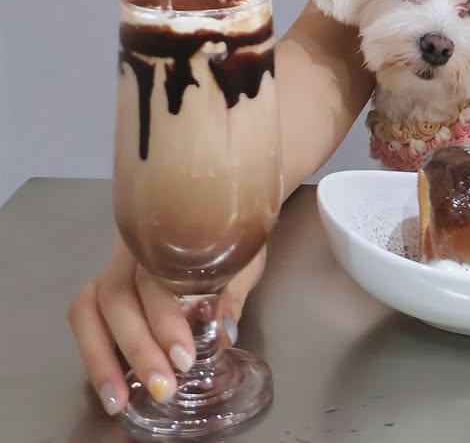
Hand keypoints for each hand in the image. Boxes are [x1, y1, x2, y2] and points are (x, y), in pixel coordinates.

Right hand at [67, 234, 265, 417]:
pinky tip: (112, 387)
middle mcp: (131, 247)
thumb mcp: (240, 258)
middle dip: (138, 347)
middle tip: (163, 386)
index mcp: (166, 232)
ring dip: (102, 359)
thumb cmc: (227, 236)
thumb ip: (231, 292)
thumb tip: (223, 333)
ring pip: (90, 308)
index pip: (154, 273)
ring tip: (119, 400)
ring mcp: (112, 267)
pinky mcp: (102, 289)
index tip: (184, 357)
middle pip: (117, 295)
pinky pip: (85, 318)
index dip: (165, 318)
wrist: (213, 212)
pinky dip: (94, 355)